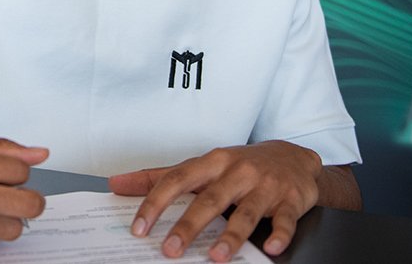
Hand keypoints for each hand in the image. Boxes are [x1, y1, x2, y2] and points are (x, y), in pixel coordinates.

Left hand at [108, 141, 320, 260]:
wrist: (295, 157)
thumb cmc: (241, 164)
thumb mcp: (203, 165)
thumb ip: (161, 177)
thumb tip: (117, 184)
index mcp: (211, 162)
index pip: (177, 180)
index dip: (155, 204)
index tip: (139, 228)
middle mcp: (237, 171)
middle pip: (209, 199)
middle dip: (188, 226)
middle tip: (170, 250)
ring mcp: (265, 186)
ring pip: (246, 212)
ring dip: (231, 236)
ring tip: (216, 257)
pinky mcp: (291, 199)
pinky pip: (286, 219)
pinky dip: (280, 234)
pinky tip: (270, 248)